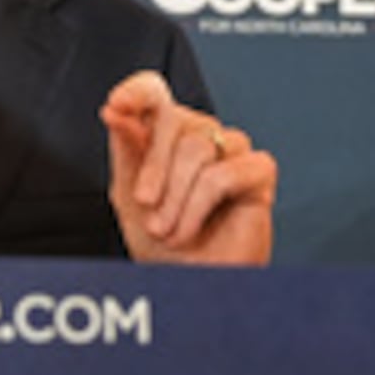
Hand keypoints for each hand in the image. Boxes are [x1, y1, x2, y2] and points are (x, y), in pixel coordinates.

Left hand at [101, 71, 275, 265]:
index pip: (154, 92)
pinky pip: (224, 172)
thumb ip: (125, 149)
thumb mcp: (128, 193)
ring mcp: (231, 150)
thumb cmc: (161, 244)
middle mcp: (199, 136)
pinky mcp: (258, 170)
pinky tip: (192, 227)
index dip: (137, 91)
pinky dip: (199, 205)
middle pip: (174, 117)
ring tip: (167, 229)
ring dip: (175, 197)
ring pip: (198, 146)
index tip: (117, 107)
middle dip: (153, 166)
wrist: (188, 283)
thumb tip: (116, 110)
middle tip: (146, 204)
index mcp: (164, 136)